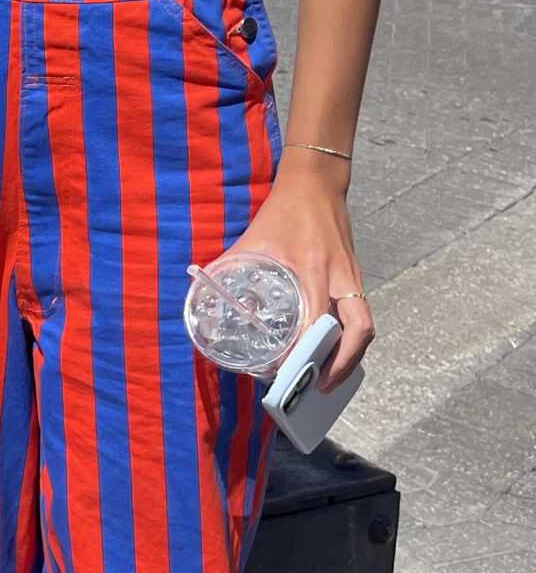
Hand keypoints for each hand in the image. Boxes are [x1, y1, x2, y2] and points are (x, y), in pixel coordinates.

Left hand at [230, 154, 372, 388]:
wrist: (316, 184)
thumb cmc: (282, 212)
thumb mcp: (253, 239)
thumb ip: (231, 269)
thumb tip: (208, 302)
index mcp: (312, 265)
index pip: (316, 316)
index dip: (305, 348)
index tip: (287, 369)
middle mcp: (340, 275)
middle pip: (357, 329)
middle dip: (341, 363)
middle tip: (319, 387)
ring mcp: (353, 277)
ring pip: (365, 326)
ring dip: (350, 358)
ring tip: (328, 381)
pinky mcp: (356, 279)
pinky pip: (361, 316)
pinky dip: (351, 341)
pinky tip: (335, 356)